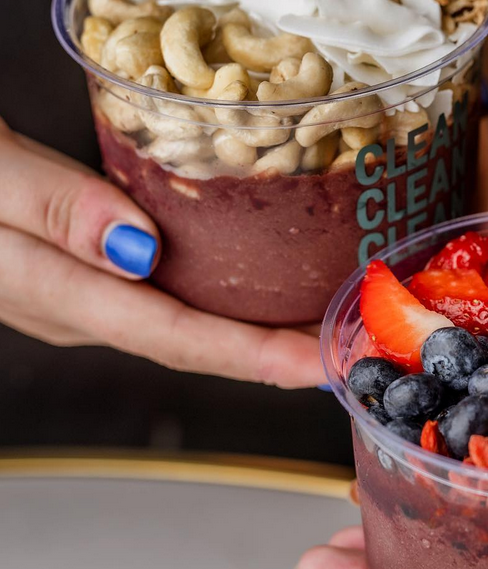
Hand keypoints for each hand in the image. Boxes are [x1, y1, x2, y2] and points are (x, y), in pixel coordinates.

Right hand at [0, 120, 324, 386]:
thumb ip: (57, 208)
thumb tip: (141, 250)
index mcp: (58, 290)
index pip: (180, 337)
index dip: (260, 355)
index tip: (324, 360)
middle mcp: (79, 306)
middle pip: (198, 341)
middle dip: (278, 350)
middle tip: (350, 341)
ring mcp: (83, 290)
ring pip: (188, 321)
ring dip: (259, 325)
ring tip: (324, 314)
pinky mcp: (86, 266)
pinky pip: (171, 291)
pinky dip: (225, 291)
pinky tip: (257, 275)